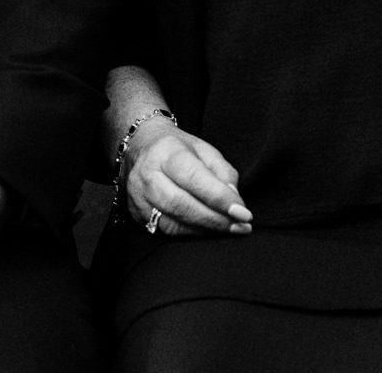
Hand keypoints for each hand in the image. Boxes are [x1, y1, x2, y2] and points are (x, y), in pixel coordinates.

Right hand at [122, 117, 251, 237]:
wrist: (140, 147)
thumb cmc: (177, 149)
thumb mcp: (204, 149)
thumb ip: (223, 172)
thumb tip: (234, 200)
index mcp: (166, 153)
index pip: (194, 178)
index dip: (220, 198)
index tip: (244, 213)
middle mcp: (148, 175)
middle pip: (181, 205)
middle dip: (215, 220)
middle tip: (241, 226)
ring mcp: (139, 197)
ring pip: (173, 223)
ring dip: (206, 231)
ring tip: (229, 230)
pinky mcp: (137, 215)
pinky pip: (167, 232)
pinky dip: (191, 234)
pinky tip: (208, 231)